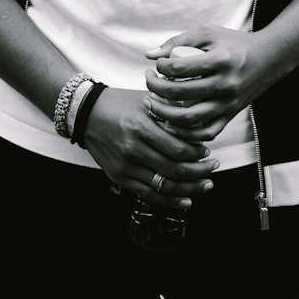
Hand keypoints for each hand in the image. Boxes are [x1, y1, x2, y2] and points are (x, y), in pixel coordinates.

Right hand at [80, 86, 218, 207]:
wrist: (86, 113)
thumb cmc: (119, 102)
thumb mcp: (146, 98)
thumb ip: (171, 109)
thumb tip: (198, 120)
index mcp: (140, 126)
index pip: (176, 148)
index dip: (196, 154)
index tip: (207, 151)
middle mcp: (132, 149)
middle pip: (173, 170)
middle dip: (198, 172)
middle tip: (213, 168)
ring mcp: (124, 166)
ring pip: (163, 187)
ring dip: (188, 189)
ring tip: (205, 185)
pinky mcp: (119, 177)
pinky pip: (148, 195)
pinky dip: (169, 200)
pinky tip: (185, 200)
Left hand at [143, 25, 274, 141]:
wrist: (268, 59)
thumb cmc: (233, 43)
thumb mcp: (207, 33)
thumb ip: (177, 41)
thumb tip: (149, 55)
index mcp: (219, 60)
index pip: (180, 67)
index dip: (161, 66)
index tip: (157, 64)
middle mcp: (225, 84)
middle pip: (180, 93)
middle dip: (156, 88)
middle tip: (149, 81)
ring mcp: (228, 104)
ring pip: (189, 119)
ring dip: (164, 114)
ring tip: (152, 103)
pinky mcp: (230, 116)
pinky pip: (205, 133)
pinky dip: (185, 133)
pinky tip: (171, 122)